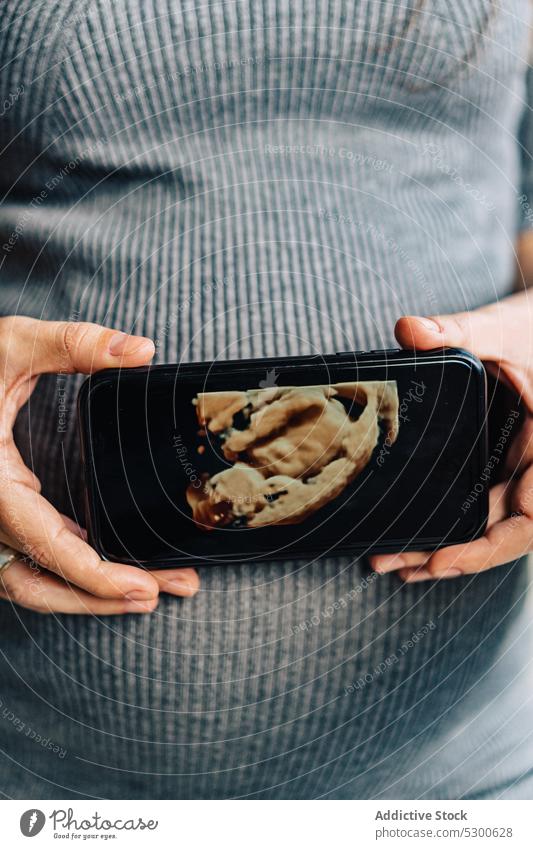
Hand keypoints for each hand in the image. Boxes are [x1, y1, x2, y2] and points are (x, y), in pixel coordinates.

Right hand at [0, 316, 198, 613]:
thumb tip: (142, 350)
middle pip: (40, 582)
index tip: (143, 587)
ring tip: (149, 588)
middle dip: (104, 597)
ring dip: (87, 593)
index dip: (94, 576)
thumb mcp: (10, 344)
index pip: (43, 546)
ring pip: (29, 581)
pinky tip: (101, 558)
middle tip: (166, 591)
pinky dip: (64, 568)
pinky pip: (22, 558)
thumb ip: (74, 344)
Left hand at [369, 291, 532, 581]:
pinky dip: (444, 524)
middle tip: (396, 564)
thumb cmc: (532, 327)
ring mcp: (515, 468)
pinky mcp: (495, 462)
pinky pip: (474, 502)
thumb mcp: (502, 327)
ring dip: (439, 547)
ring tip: (389, 561)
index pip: (529, 519)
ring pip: (483, 522)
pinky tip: (408, 540)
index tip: (445, 559)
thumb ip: (460, 330)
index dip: (490, 548)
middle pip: (499, 530)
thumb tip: (409, 329)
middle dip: (450, 556)